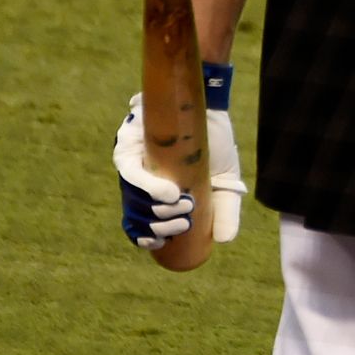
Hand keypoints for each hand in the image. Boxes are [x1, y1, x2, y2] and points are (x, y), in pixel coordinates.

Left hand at [112, 94, 246, 248]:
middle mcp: (136, 179)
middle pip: (133, 214)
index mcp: (152, 192)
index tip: (160, 245)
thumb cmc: (216, 144)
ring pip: (132, 197)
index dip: (143, 238)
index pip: (137, 222)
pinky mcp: (130, 142)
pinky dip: (149, 187)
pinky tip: (169, 194)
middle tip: (184, 224)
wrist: (214, 108)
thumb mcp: (224, 182)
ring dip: (156, 210)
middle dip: (158, 228)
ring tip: (184, 206)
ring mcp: (131, 161)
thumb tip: (224, 241)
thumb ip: (225, 210)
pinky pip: (130, 171)